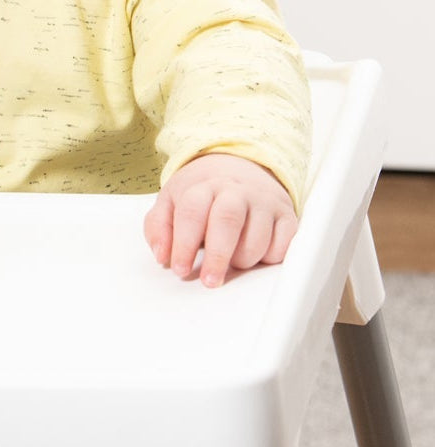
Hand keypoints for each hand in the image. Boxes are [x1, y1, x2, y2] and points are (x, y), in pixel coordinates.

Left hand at [144, 153, 297, 288]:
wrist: (239, 166)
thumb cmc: (202, 193)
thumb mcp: (171, 201)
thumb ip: (158, 227)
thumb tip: (162, 255)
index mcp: (203, 185)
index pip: (192, 212)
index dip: (184, 244)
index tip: (180, 269)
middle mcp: (236, 190)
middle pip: (227, 221)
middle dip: (217, 256)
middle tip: (209, 280)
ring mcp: (264, 202)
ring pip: (257, 240)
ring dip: (242, 260)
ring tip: (231, 259)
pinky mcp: (287, 216)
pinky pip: (282, 246)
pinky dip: (269, 258)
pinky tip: (256, 252)